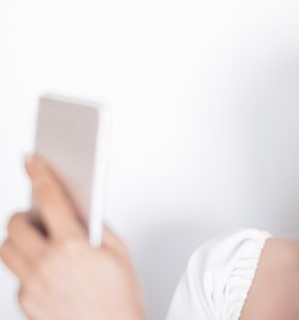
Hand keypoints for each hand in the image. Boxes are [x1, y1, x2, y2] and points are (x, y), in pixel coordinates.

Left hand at [0, 155, 146, 319]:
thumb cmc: (121, 295)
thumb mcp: (117, 251)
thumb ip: (93, 224)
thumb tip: (75, 206)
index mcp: (72, 246)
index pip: (49, 199)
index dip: (39, 174)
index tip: (32, 160)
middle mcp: (46, 265)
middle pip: (15, 224)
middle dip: (25, 214)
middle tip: (40, 216)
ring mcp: (32, 286)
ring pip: (7, 249)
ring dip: (20, 239)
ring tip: (40, 242)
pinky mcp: (25, 303)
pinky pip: (17, 275)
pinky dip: (29, 267)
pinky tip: (50, 271)